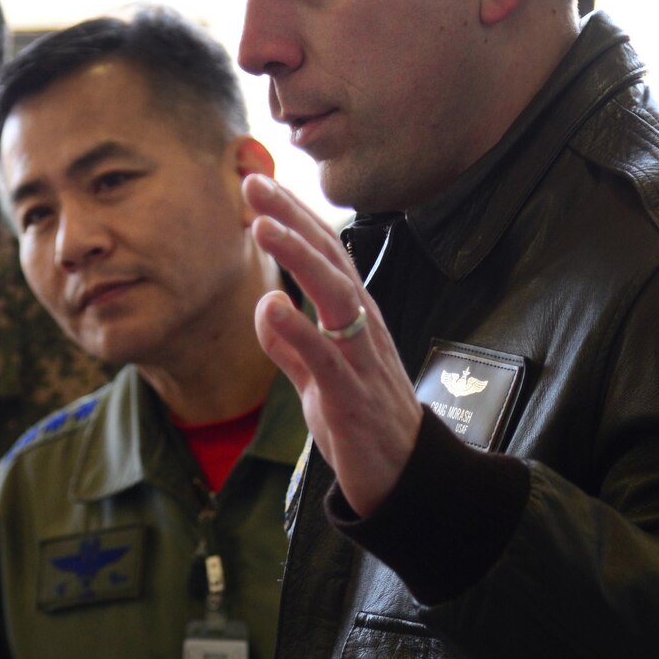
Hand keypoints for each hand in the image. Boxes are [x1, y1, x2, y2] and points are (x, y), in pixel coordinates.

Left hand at [246, 174, 423, 516]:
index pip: (324, 254)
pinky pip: (325, 356)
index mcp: (355, 318)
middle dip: (291, 217)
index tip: (258, 181)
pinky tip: (271, 303)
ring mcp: (360, 358)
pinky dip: (298, 329)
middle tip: (254, 180)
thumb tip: (265, 304)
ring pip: (334, 294)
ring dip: (298, 256)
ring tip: (261, 224)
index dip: (293, 216)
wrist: (404, 478)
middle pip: (330, 259)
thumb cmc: (364, 422)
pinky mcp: (352, 396)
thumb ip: (291, 345)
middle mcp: (362, 327)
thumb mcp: (317, 379)